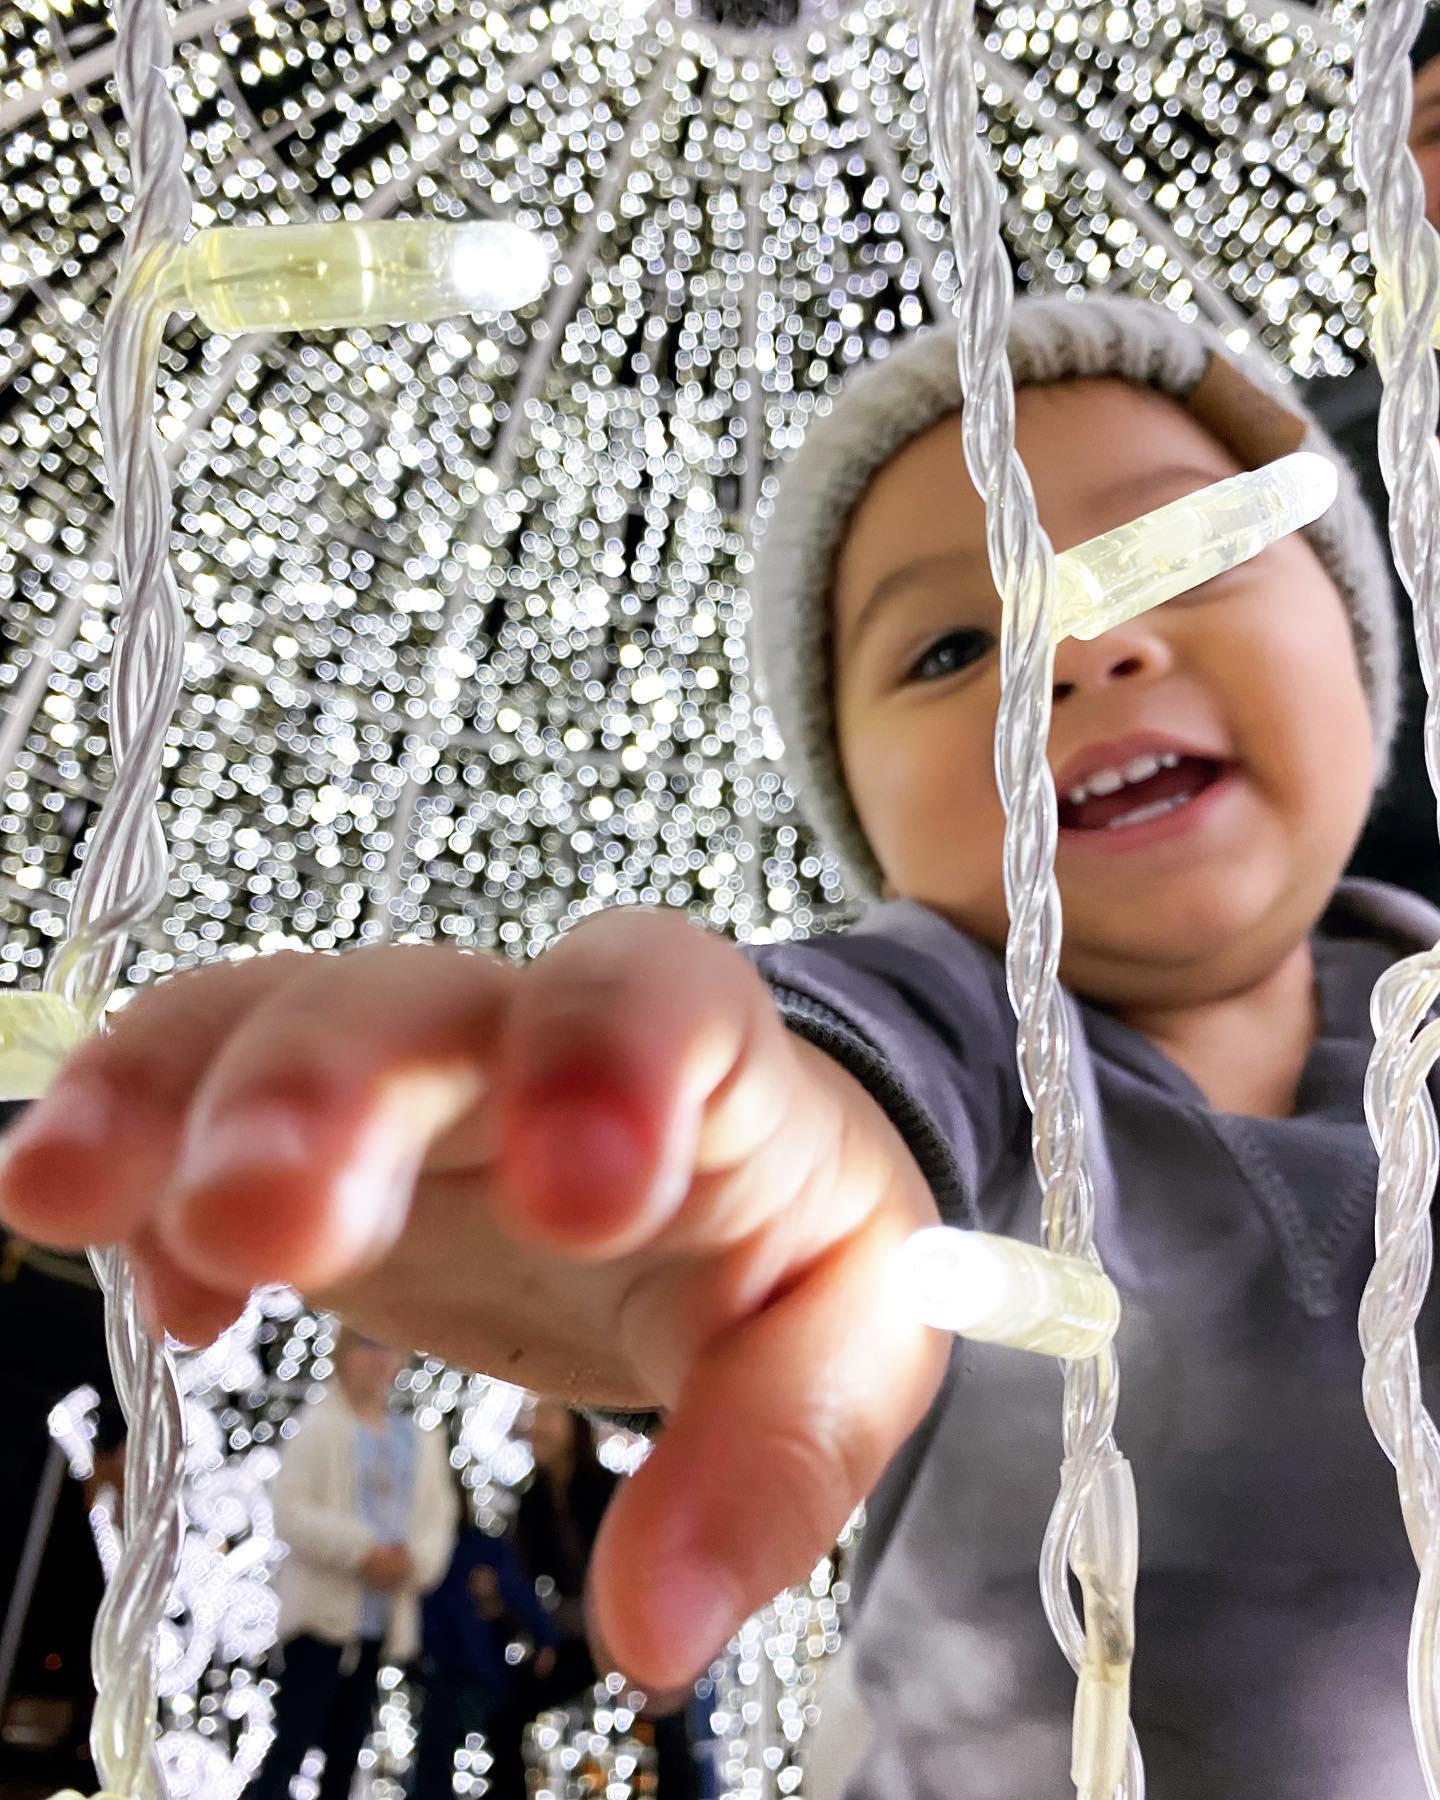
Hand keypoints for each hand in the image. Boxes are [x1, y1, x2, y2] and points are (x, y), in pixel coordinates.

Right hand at [0, 910, 945, 1691]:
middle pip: (412, 1003)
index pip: (653, 993)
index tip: (580, 1201)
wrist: (710, 1166)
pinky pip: (199, 1098)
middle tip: (270, 1219)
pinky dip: (147, 1170)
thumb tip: (658, 1626)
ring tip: (66, 1193)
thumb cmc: (785, 1239)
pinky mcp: (317, 1127)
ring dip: (167, 1097)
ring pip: (267, 1023)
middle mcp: (526, 1028)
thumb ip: (774, 1462)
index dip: (609, 1063)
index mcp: (701, 1050)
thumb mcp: (842, 1341)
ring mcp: (405, 1070)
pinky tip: (157, 1280)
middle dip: (328, 1092)